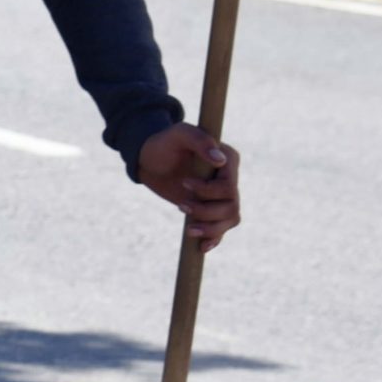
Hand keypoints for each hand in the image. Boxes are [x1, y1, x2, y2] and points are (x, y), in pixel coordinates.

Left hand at [135, 122, 240, 250]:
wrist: (149, 160)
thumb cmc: (164, 143)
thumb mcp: (178, 134)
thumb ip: (199, 140)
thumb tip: (220, 160)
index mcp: (228, 159)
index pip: (229, 186)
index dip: (208, 191)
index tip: (184, 183)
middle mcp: (229, 178)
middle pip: (231, 206)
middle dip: (205, 211)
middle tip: (181, 205)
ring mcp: (222, 195)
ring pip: (230, 219)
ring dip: (210, 227)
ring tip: (188, 228)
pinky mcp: (211, 208)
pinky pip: (223, 229)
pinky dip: (214, 238)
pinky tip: (201, 246)